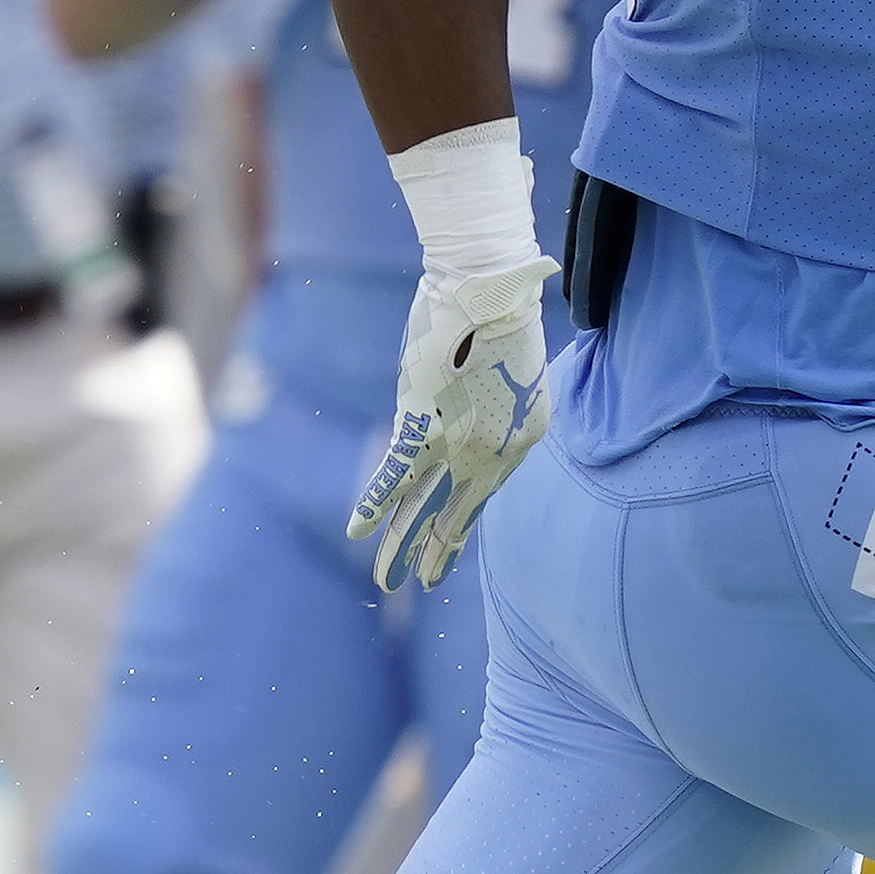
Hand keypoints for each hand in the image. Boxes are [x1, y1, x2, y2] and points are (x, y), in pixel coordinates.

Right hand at [347, 259, 553, 591]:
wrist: (490, 290)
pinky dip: (373, 502)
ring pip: (420, 505)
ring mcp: (455, 441)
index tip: (443, 552)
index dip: (459, 529)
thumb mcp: (517, 368)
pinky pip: (394, 474)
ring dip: (399, 543)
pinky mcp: (422, 425)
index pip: (481, 497)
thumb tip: (476, 412)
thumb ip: (499, 402)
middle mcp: (490, 451)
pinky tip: (356, 531)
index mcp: (518, 441)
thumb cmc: (507, 316)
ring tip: (385, 580)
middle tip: (420, 583)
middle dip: (433, 552)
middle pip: (455, 514)